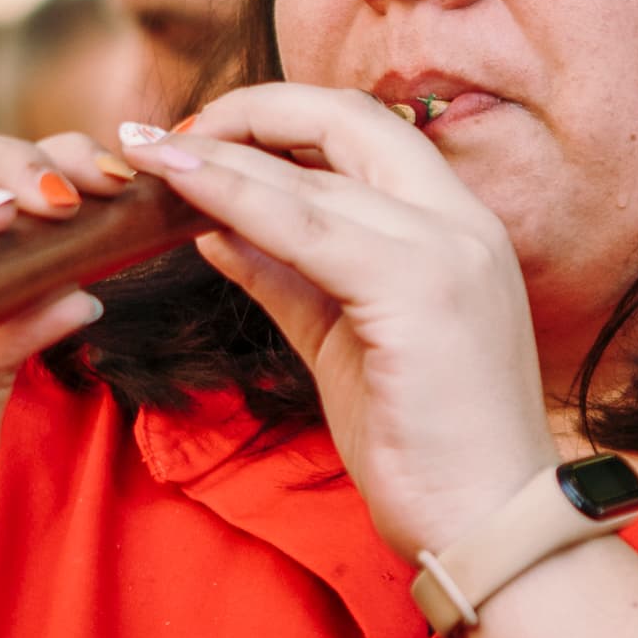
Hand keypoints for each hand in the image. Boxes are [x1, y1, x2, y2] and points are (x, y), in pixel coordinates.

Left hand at [127, 85, 556, 560]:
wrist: (488, 526)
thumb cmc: (427, 447)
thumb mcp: (344, 340)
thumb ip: (288, 273)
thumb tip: (215, 224)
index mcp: (456, 227)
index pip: (364, 133)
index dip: (279, 119)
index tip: (206, 136)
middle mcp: (461, 221)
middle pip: (346, 119)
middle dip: (249, 111)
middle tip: (169, 134)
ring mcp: (445, 250)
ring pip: (314, 172)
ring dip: (221, 153)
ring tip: (149, 152)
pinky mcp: (418, 289)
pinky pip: (305, 226)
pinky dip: (235, 197)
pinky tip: (182, 191)